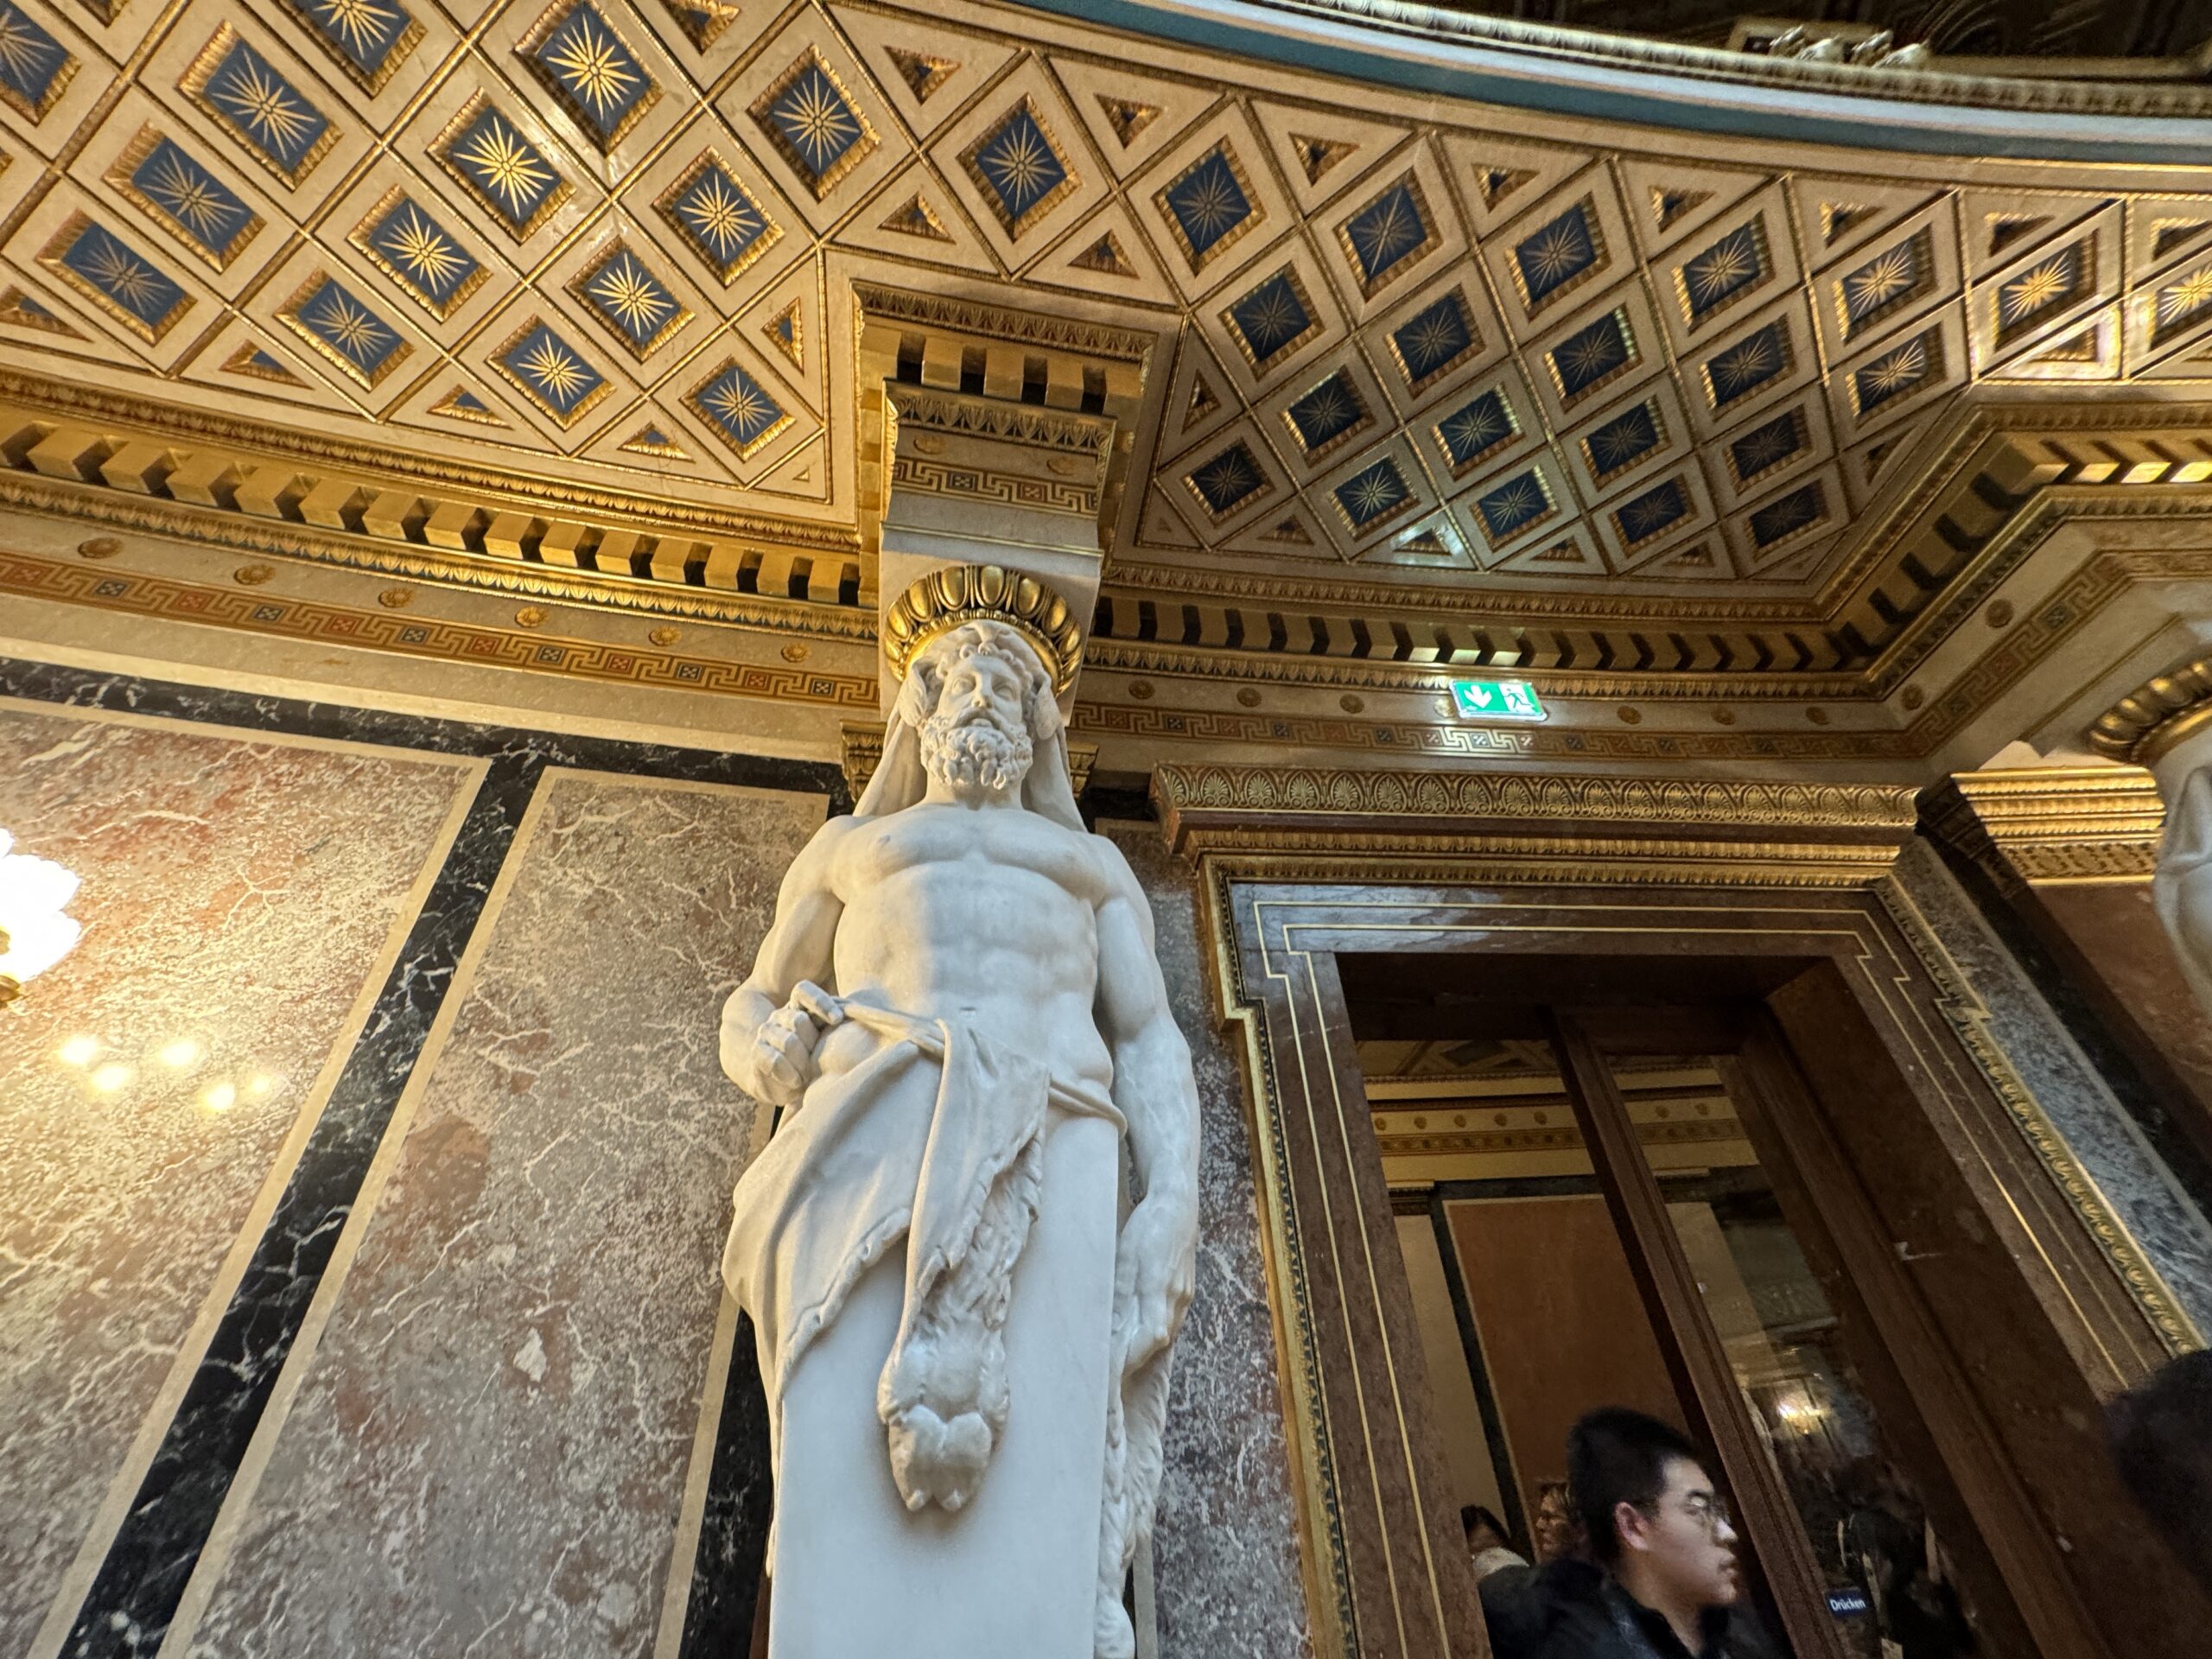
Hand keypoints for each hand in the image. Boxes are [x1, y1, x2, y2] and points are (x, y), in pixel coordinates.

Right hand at [750, 983, 831, 1105]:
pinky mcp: (757, 1051)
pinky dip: (788, 1073)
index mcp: (800, 1007)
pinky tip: (796, 1081)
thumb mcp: (830, 1044)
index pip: (804, 992)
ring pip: (787, 1041)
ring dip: (802, 1063)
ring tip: (808, 1076)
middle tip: (817, 1062)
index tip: (838, 1019)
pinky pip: (773, 1059)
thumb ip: (839, 1031)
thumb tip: (849, 1020)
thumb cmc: (817, 1061)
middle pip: (798, 1019)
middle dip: (812, 1044)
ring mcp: (767, 1031)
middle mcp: (781, 1015)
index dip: (820, 1002)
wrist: (787, 1085)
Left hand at [1115, 1192, 1197, 1372]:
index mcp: (1160, 1292)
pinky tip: (1139, 1338)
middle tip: (1108, 1380)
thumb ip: (1122, 1294)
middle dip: (1132, 1364)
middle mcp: (1176, 1300)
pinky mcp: (1185, 1292)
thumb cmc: (1148, 1226)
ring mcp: (1183, 1297)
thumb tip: (1112, 1330)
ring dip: (1142, 1352)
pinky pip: (1169, 1322)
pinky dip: (1153, 1335)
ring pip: (1163, 1334)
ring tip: (1119, 1366)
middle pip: (1154, 1344)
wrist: (1178, 1205)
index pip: (1145, 1341)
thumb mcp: (1126, 1257)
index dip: (1127, 1362)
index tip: (1108, 1376)